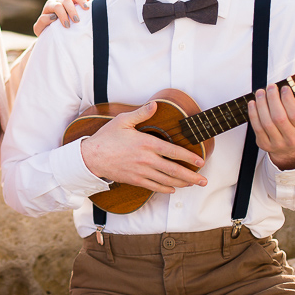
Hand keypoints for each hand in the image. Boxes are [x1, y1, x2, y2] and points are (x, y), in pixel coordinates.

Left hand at [33, 0, 91, 36]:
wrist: (51, 32)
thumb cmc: (45, 31)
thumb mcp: (39, 29)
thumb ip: (42, 22)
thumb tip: (52, 16)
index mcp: (49, 6)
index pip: (57, 7)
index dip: (62, 15)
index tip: (67, 26)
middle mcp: (58, 1)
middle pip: (66, 1)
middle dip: (72, 10)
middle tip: (77, 21)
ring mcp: (68, 0)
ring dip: (81, 1)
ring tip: (86, 9)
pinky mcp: (76, 1)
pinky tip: (89, 2)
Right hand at [80, 101, 206, 193]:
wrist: (91, 158)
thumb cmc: (107, 138)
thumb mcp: (123, 121)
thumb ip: (141, 113)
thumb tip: (154, 105)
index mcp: (146, 143)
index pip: (173, 152)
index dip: (189, 157)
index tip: (200, 161)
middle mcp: (146, 159)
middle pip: (174, 170)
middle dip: (191, 176)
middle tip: (203, 181)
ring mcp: (141, 172)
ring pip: (166, 180)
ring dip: (182, 183)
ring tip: (193, 185)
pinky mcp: (135, 180)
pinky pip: (154, 187)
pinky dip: (165, 189)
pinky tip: (173, 189)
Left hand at [247, 84, 294, 169]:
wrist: (289, 149)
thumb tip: (285, 89)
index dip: (288, 99)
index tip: (283, 88)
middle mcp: (292, 139)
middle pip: (279, 118)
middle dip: (272, 99)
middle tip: (270, 87)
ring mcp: (278, 143)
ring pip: (266, 122)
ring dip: (261, 104)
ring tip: (260, 93)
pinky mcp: (265, 145)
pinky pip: (257, 127)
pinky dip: (253, 113)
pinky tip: (253, 103)